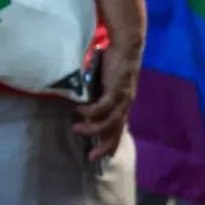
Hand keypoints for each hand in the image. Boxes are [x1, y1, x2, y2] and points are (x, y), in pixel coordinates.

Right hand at [76, 30, 141, 159]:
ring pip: (110, 120)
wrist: (126, 46)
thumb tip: (85, 111)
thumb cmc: (114, 65)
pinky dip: (92, 111)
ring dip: (93, 128)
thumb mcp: (105, 86)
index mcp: (124, 104)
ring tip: (77, 129)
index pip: (120, 128)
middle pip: (117, 130)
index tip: (103, 158)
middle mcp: (126, 103)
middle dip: (105, 145)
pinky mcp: (117, 88)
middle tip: (91, 157)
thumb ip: (99, 98)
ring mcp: (123, 96)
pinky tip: (80, 111)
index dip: (113, 143)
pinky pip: (104, 105)